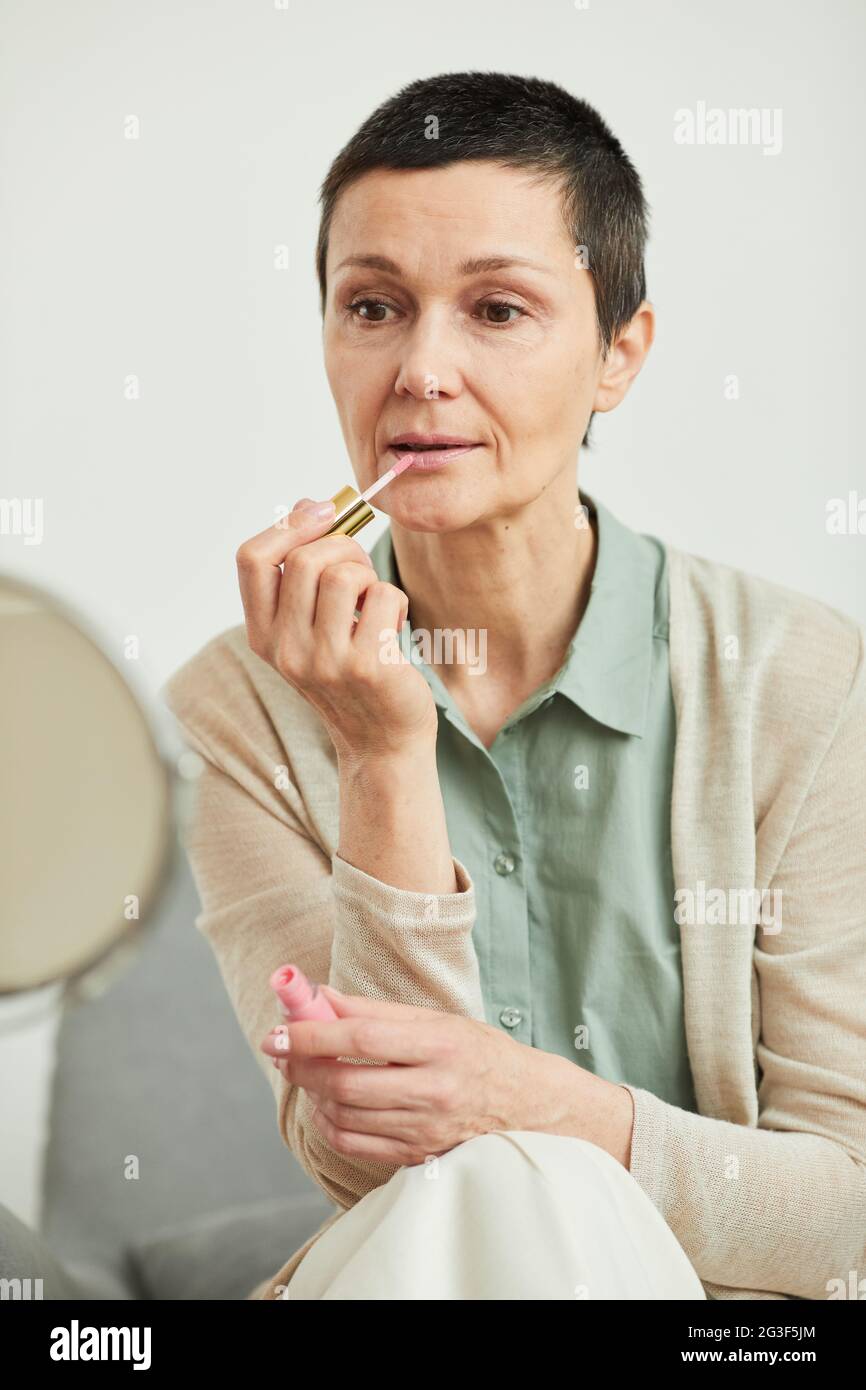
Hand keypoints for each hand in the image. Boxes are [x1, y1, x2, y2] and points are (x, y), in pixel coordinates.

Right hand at [235, 497, 437, 762]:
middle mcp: (286, 650)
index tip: (321, 514)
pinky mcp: (367, 667)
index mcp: (264, 635)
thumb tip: (307, 505)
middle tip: (361, 572)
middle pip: (305, 559)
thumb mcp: (311, 627)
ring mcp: (325, 661)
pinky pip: (384, 596)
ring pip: (344, 574)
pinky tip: (393, 628)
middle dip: (343, 547)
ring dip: (369, 576)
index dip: (288, 526)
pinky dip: (396, 602)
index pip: (251, 559)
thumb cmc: (351, 672)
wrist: (382, 741)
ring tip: (374, 603)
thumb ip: (302, 573)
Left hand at [259, 985, 566, 1166]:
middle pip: (346, 1084)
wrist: (529, 1108)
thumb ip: (376, 1012)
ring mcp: (424, 1131)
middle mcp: (433, 1091)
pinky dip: (328, 1124)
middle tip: (282, 1049)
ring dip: (312, 1093)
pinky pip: (355, 1145)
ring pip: (344, 1117)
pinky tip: (327, 1103)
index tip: (278, 1028)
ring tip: (306, 1071)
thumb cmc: (480, 1055)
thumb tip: (321, 997)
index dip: (312, 1033)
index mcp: (439, 1046)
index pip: (361, 1038)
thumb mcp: (437, 1021)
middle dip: (301, 1066)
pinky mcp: (418, 1157)